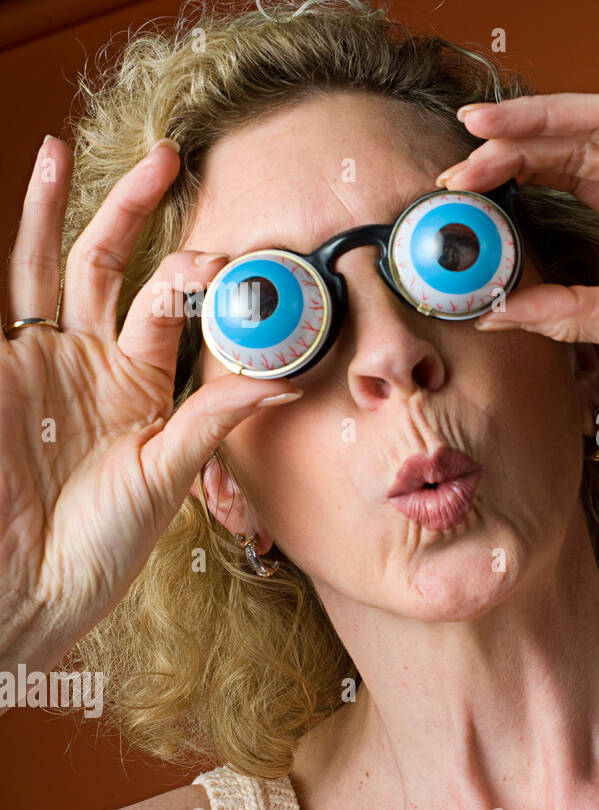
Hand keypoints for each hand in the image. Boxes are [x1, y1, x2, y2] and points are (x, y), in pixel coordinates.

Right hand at [0, 135, 301, 677]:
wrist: (32, 586)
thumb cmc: (103, 543)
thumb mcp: (167, 474)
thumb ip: (214, 419)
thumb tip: (286, 379)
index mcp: (143, 383)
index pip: (171, 305)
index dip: (195, 276)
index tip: (225, 258)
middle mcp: (92, 361)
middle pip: (111, 266)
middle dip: (134, 211)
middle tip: (164, 158)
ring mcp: (39, 361)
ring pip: (47, 267)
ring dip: (55, 210)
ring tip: (58, 151)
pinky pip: (4, 298)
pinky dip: (6, 251)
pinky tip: (14, 201)